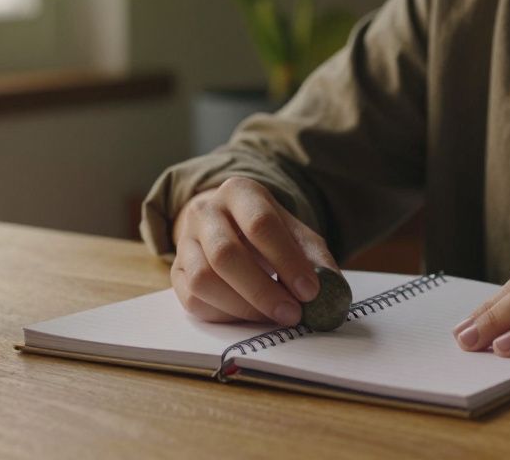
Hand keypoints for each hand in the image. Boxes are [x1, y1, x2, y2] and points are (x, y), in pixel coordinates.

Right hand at [170, 177, 338, 325]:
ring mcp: (185, 241)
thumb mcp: (295, 232)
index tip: (310, 291)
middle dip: (262, 291)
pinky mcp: (176, 271)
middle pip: (226, 254)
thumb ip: (315, 258)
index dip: (287, 260)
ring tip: (274, 316)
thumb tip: (333, 292)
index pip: (261, 224)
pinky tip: (250, 315)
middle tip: (292, 314)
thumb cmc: (267, 231)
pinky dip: (225, 315)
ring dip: (243, 307)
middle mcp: (205, 211)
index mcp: (239, 192)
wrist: (227, 223)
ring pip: (204, 280)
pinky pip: (193, 300)